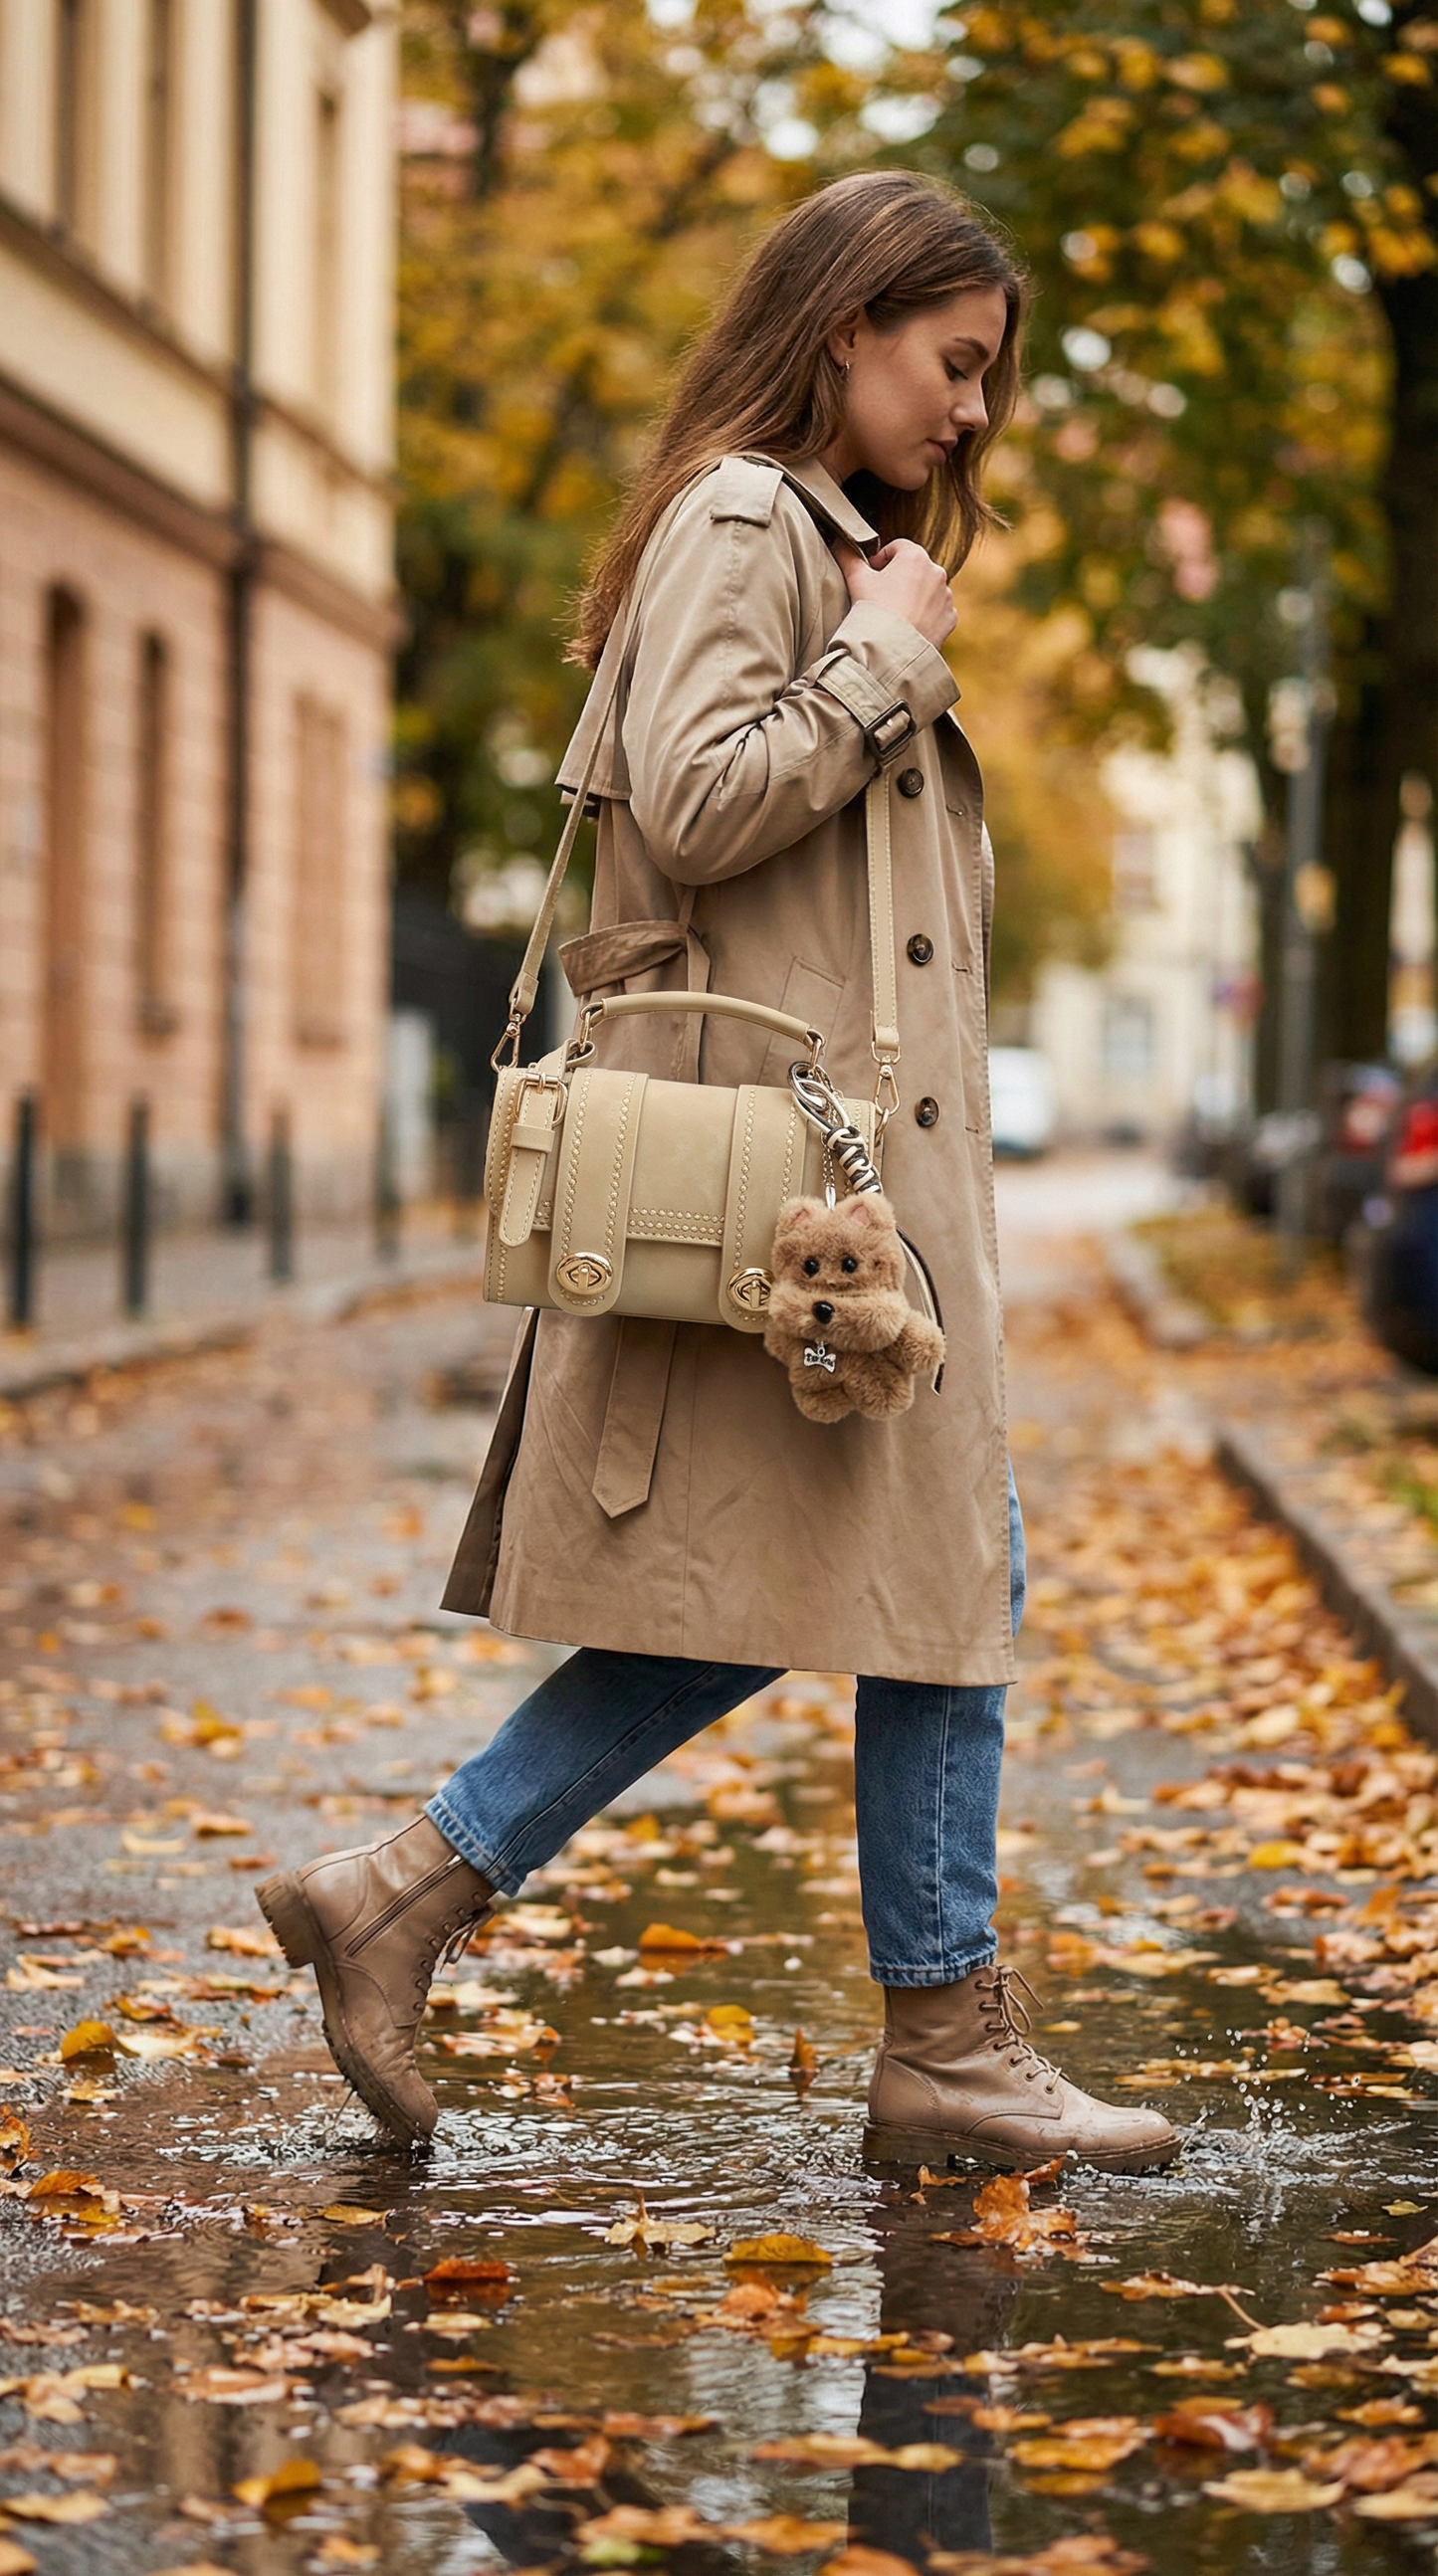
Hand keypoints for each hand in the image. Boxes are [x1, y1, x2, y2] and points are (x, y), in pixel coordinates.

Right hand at [834, 538, 955, 649]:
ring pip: (927, 590)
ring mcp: (946, 596)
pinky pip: (937, 611)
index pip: (897, 547)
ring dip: (914, 596)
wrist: (891, 652)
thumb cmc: (874, 611)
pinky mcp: (950, 618)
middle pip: (914, 569)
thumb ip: (848, 555)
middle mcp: (936, 571)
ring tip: (896, 614)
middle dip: (899, 578)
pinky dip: (926, 615)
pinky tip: (910, 626)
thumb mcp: (856, 579)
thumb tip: (839, 542)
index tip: (872, 574)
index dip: (882, 559)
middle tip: (882, 596)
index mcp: (915, 556)